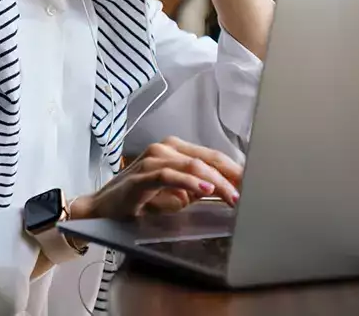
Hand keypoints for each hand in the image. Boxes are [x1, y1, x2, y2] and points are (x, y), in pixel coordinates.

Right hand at [70, 136, 242, 219]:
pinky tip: (206, 191)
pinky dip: (190, 183)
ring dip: (217, 182)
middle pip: (208, 158)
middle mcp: (164, 148)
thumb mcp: (175, 194)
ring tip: (234, 197)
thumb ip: (198, 189)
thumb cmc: (138, 201)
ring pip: (193, 165)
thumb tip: (229, 191)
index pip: (213, 156)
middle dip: (233, 175)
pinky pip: (169, 175)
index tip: (256, 184)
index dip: (236, 170)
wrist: (102, 209)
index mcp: (174, 149)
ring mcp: (152, 159)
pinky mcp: (141, 175)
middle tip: (252, 192)